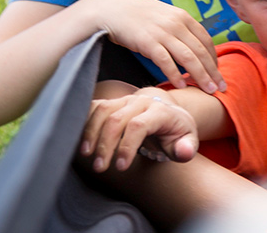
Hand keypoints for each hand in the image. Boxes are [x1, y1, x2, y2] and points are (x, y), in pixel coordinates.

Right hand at [70, 0, 225, 93]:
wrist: (112, 8)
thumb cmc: (139, 15)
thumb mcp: (165, 16)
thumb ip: (179, 29)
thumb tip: (192, 48)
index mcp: (183, 17)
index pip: (206, 40)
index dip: (215, 59)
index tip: (218, 73)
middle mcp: (176, 24)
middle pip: (201, 51)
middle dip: (213, 72)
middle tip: (221, 88)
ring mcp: (162, 32)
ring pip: (189, 58)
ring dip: (201, 76)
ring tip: (208, 90)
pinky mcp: (148, 42)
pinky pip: (166, 62)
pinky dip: (176, 75)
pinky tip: (182, 86)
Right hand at [82, 89, 199, 172]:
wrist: (168, 113)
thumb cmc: (176, 131)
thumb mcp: (187, 140)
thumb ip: (187, 148)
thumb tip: (183, 152)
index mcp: (160, 110)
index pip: (138, 125)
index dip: (127, 146)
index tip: (121, 167)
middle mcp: (141, 101)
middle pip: (116, 119)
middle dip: (106, 145)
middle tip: (100, 167)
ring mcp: (125, 99)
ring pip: (102, 110)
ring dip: (91, 133)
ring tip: (86, 155)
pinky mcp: (114, 101)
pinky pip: (95, 106)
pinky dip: (84, 120)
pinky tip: (78, 138)